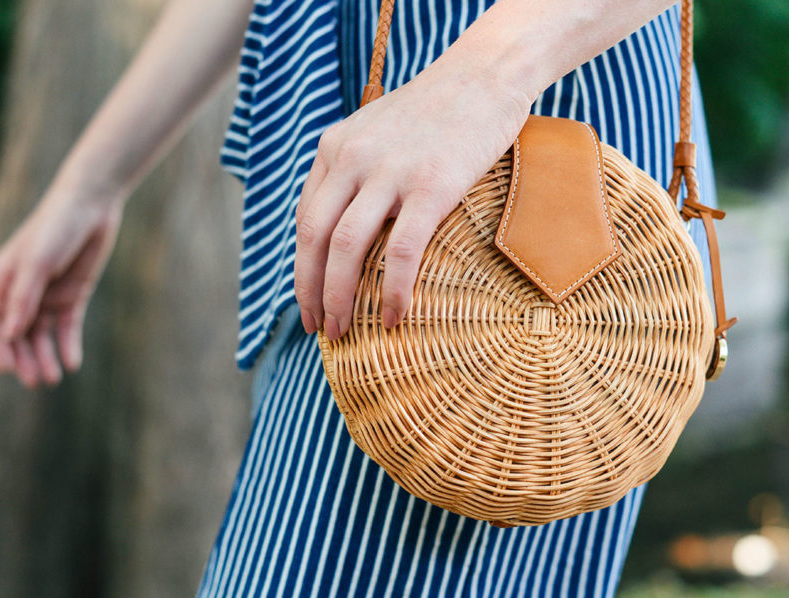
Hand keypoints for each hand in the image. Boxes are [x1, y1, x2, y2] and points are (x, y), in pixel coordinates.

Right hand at [0, 181, 123, 387]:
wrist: (91, 206)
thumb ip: (24, 298)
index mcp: (3, 279)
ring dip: (45, 356)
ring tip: (52, 379)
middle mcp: (23, 290)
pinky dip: (68, 345)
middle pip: (17, 333)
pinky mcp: (73, 294)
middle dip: (23, 358)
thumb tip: (10, 334)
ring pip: (42, 334)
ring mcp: (48, 293)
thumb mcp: (38, 263)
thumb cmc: (56, 228)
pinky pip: (67, 326)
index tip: (7, 368)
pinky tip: (73, 363)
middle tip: (34, 382)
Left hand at [293, 57, 533, 338]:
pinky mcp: (431, 186)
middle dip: (310, 291)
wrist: (486, 73)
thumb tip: (353, 223)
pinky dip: (394, 290)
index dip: (302, 267)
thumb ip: (358, 168)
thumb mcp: (379, 130)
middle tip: (320, 330)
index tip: (310, 299)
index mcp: (335, 147)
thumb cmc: (439, 109)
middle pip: (314, 238)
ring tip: (344, 332)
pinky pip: (401, 251)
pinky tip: (395, 316)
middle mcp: (352, 158)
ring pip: (345, 248)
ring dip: (339, 298)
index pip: (305, 219)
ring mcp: (390, 172)